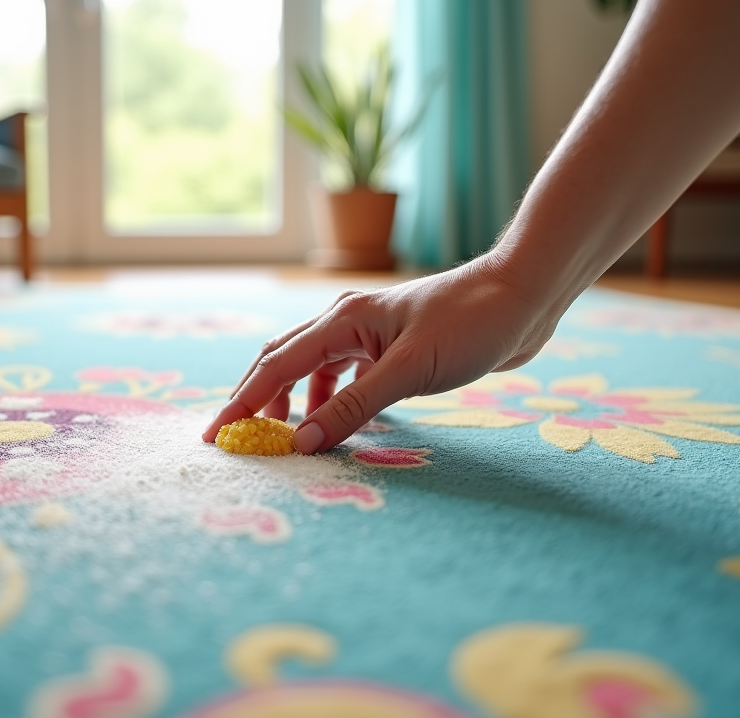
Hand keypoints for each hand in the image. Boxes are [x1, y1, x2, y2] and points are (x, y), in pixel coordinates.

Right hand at [202, 252, 562, 453]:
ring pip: (314, 369)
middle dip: (257, 400)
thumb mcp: (410, 371)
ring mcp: (369, 334)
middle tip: (240, 440)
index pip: (275, 367)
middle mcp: (346, 322)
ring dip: (297, 402)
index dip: (242, 404)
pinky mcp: (391, 347)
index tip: (216, 436)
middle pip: (284, 363)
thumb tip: (304, 443)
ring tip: (290, 438)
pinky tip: (341, 421)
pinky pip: (346, 375)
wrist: (522, 297)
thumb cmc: (470, 325)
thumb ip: (356, 407)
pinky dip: (333, 399)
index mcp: (341, 321)